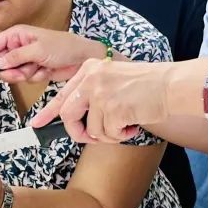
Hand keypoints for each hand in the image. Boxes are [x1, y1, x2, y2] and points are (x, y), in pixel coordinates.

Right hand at [0, 26, 107, 83]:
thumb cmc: (62, 47)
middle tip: (20, 72)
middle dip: (9, 69)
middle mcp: (17, 46)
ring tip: (36, 69)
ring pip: (11, 72)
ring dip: (23, 74)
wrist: (82, 58)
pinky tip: (44, 71)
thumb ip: (16, 57)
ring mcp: (25, 59)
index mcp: (16, 35)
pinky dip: (33, 77)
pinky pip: (23, 78)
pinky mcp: (32, 70)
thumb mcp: (38, 50)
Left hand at [30, 59, 167, 142]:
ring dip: (109, 135)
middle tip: (92, 138)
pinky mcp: (113, 107)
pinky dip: (121, 135)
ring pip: (92, 129)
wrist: (171, 85)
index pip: (62, 94)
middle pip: (68, 114)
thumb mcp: (112, 80)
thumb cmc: (146, 86)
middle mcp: (91, 78)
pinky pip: (109, 133)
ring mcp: (101, 92)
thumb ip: (92, 95)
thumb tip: (78, 121)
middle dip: (79, 132)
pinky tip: (133, 124)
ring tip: (126, 125)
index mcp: (88, 69)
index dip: (47, 112)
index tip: (36, 124)